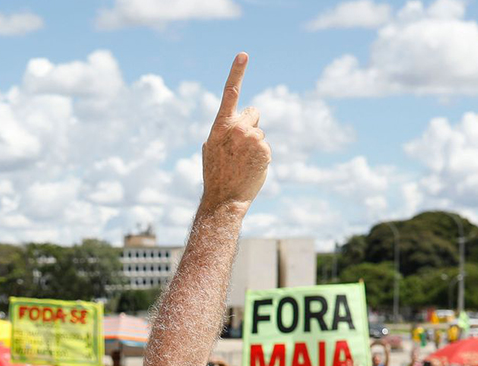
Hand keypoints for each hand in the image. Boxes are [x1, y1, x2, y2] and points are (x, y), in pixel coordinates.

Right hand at [200, 53, 269, 211]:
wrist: (224, 199)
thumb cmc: (216, 174)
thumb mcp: (211, 148)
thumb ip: (223, 130)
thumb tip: (235, 122)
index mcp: (220, 126)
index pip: (229, 94)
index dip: (236, 73)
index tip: (243, 55)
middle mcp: (236, 128)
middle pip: (253, 113)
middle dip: (250, 124)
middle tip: (239, 147)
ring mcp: (252, 139)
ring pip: (260, 132)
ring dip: (255, 144)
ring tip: (243, 162)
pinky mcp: (264, 149)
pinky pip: (266, 146)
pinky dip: (261, 156)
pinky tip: (251, 167)